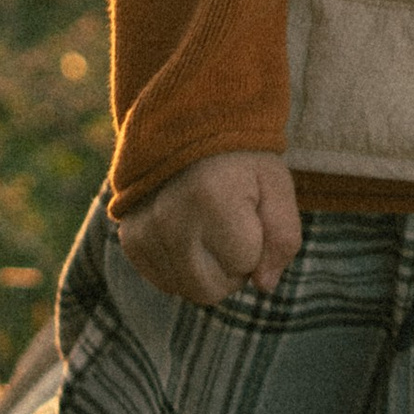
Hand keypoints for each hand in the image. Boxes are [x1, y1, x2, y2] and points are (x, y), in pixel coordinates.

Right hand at [114, 151, 301, 304]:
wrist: (187, 123)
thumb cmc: (241, 157)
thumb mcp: (276, 185)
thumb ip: (283, 237)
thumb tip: (263, 285)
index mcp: (213, 200)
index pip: (246, 266)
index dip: (256, 243)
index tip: (249, 209)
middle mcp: (171, 219)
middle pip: (211, 290)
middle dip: (230, 267)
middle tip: (231, 226)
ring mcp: (145, 230)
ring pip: (186, 290)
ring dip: (205, 269)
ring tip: (207, 225)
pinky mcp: (130, 238)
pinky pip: (163, 281)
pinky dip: (180, 266)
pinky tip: (187, 233)